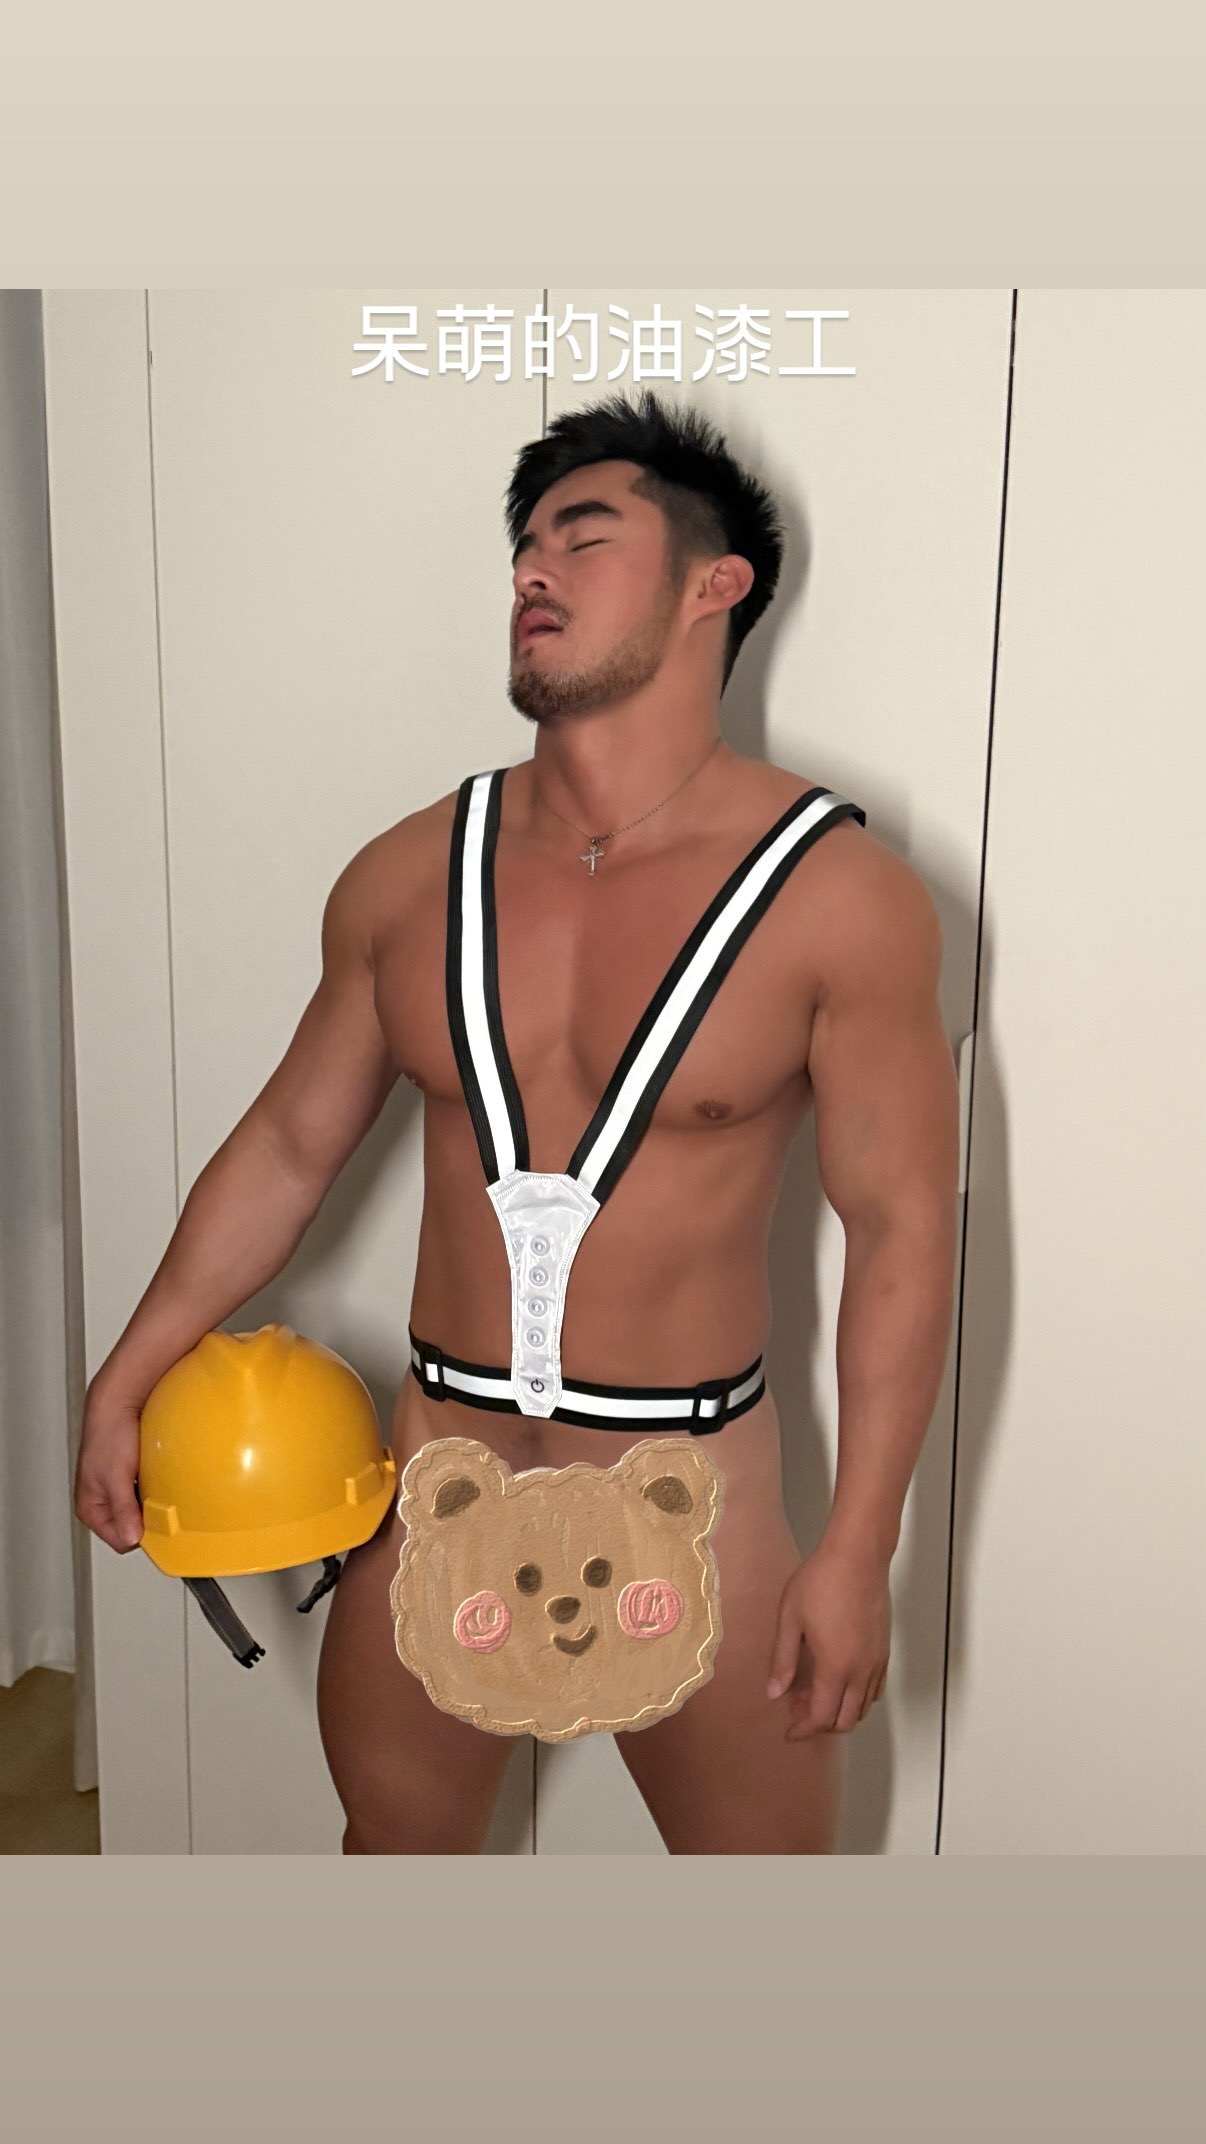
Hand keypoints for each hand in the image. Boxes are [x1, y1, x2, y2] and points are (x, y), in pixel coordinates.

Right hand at [74, 1385, 144, 1552]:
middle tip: (160, 1504)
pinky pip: (146, 1494)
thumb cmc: (109, 1434)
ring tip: (156, 1487)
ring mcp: (116, 1490)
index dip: (141, 1535)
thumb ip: (123, 1510)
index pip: (120, 1540)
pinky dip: (154, 1489)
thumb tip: (131, 1537)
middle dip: (147, 1519)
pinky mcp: (129, 1477)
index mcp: (90, 1508)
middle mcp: (101, 1502)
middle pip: (131, 1527)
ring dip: (151, 1503)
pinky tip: (157, 1478)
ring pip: (140, 1511)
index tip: (160, 1525)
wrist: (118, 1402)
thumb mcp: (117, 1477)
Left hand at [766, 1539, 890, 1738]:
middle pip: (845, 1721)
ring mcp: (876, 1662)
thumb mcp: (790, 1619)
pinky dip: (857, 1697)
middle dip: (820, 1724)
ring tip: (813, 1690)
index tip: (788, 1731)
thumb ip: (782, 1660)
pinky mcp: (885, 1650)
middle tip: (796, 1708)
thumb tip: (774, 1694)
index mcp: (835, 1667)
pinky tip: (838, 1679)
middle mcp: (860, 1671)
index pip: (821, 1717)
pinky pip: (875, 1689)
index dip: (803, 1730)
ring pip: (863, 1708)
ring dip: (839, 1710)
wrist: (858, 1555)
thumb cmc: (820, 1581)